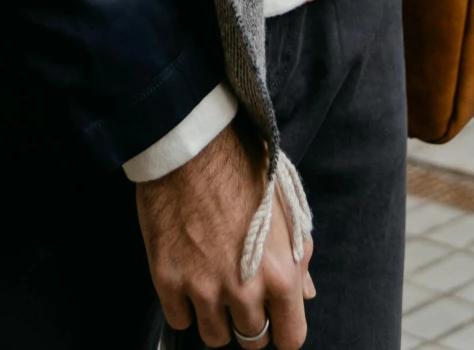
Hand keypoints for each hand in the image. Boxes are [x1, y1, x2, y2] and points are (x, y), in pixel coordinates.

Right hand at [136, 123, 313, 347]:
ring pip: (214, 337)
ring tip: (212, 284)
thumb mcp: (283, 208)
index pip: (290, 337)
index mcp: (281, 275)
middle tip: (239, 291)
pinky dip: (184, 305)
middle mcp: (244, 290)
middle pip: (251, 340)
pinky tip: (187, 278)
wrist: (192, 143)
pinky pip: (179, 320)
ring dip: (216, 316)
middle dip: (249, 319)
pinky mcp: (167, 280)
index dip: (283, 328)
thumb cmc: (243, 167)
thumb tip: (306, 293)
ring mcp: (203, 288)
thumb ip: (299, 256)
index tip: (273, 317)